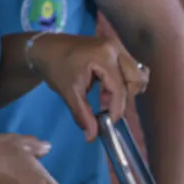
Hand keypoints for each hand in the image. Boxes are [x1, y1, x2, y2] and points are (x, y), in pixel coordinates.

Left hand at [28, 34, 148, 140]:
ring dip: (124, 91)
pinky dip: (121, 83)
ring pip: (135, 74)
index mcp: (104, 56)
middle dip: (124, 98)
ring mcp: (118, 47)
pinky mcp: (116, 49)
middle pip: (135, 79)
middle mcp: (116, 48)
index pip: (119, 87)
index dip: (116, 109)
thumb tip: (92, 137)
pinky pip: (129, 69)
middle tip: (106, 109)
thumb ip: (82, 115)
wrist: (48, 48)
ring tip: (104, 99)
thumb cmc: (56, 68)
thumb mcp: (69, 93)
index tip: (108, 123)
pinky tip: (105, 91)